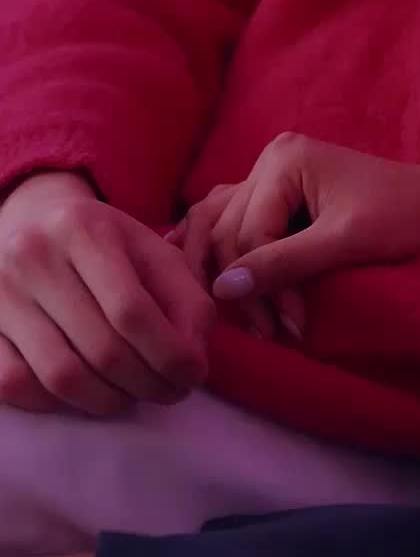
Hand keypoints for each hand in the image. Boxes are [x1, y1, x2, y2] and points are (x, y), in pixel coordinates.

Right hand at [0, 172, 215, 417]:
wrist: (33, 221)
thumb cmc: (104, 245)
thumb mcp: (152, 252)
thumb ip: (186, 299)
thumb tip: (194, 361)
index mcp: (84, 227)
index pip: (131, 310)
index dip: (168, 354)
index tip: (192, 376)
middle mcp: (33, 255)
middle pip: (101, 348)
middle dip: (146, 383)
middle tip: (168, 392)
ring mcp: (0, 292)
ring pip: (60, 376)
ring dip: (107, 401)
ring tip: (131, 396)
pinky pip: (17, 385)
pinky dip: (56, 403)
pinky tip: (84, 392)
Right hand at [177, 136, 419, 332]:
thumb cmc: (401, 218)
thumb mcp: (343, 243)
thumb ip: (284, 263)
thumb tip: (222, 289)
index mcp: (284, 159)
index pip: (247, 233)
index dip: (262, 287)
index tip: (290, 328)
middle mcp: (270, 159)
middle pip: (231, 232)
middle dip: (250, 288)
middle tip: (275, 334)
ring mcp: (273, 173)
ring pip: (225, 228)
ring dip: (235, 276)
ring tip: (257, 320)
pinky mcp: (280, 193)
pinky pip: (238, 221)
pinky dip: (232, 253)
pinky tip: (221, 280)